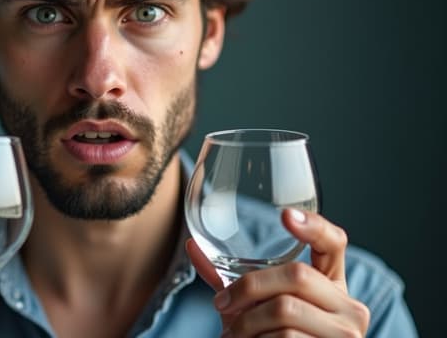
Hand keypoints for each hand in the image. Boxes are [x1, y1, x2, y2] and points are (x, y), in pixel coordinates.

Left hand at [186, 210, 369, 336]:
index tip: (285, 215)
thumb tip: (192, 244)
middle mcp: (349, 306)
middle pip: (296, 274)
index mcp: (331, 284)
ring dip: (247, 324)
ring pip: (285, 310)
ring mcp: (347, 333)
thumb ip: (231, 278)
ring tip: (233, 335)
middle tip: (221, 304)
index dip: (314, 226)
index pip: (334, 243)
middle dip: (249, 287)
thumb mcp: (255, 305)